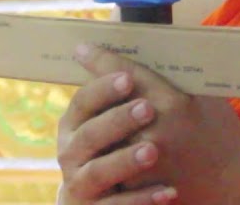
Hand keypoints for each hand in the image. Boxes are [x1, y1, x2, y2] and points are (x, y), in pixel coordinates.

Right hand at [56, 65, 178, 204]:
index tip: (128, 77)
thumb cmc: (115, 147)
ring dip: (125, 160)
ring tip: (153, 150)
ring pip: (98, 172)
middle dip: (116, 120)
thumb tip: (131, 50)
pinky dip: (141, 200)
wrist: (104, 198)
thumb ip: (121, 92)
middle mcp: (70, 153)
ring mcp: (81, 185)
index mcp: (74, 125)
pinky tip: (168, 192)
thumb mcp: (111, 121)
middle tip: (148, 108)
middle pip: (88, 135)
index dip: (103, 88)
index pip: (83, 101)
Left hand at [59, 44, 239, 204]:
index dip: (100, 58)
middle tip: (82, 75)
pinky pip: (111, 161)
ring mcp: (145, 159)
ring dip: (94, 120)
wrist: (237, 183)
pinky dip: (107, 150)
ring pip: (103, 132)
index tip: (82, 48)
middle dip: (93, 89)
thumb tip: (152, 41)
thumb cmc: (223, 132)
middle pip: (106, 102)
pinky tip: (102, 143)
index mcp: (173, 101)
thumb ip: (177, 74)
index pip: (125, 72)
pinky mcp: (140, 183)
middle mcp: (155, 128)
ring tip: (89, 111)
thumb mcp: (207, 95)